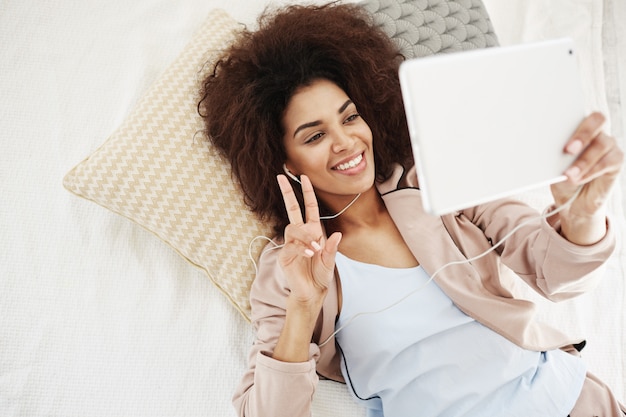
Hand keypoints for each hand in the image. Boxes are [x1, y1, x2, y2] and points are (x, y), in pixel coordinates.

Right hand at [277, 174, 341, 306]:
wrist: (312, 292)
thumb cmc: (320, 274)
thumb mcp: (330, 260)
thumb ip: (332, 249)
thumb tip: (336, 235)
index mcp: (312, 231)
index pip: (308, 207)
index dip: (306, 193)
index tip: (304, 177)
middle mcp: (300, 234)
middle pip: (291, 208)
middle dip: (287, 192)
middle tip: (280, 177)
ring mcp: (290, 244)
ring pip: (293, 228)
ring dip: (305, 236)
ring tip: (315, 250)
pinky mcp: (284, 256)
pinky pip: (291, 245)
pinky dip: (301, 248)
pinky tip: (309, 255)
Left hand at [550, 112, 623, 243]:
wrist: (572, 200)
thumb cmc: (560, 177)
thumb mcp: (552, 167)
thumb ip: (554, 155)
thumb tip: (547, 149)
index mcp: (576, 126)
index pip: (578, 112)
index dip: (570, 116)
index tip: (554, 127)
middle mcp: (596, 131)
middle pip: (597, 120)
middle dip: (582, 134)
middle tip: (568, 149)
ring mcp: (608, 144)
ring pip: (601, 144)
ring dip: (583, 160)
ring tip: (569, 174)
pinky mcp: (616, 160)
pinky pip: (607, 161)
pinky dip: (591, 171)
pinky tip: (579, 178)